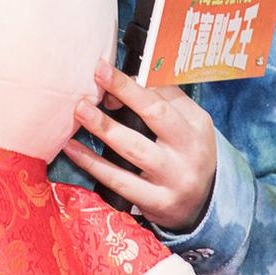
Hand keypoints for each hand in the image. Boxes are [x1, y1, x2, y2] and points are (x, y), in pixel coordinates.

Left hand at [64, 60, 216, 233]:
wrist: (203, 205)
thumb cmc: (185, 155)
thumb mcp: (185, 127)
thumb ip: (158, 103)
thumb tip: (116, 89)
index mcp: (197, 125)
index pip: (167, 95)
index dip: (134, 83)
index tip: (105, 69)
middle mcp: (190, 150)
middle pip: (156, 115)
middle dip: (125, 92)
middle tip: (97, 75)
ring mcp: (174, 178)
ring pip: (134, 148)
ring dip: (104, 127)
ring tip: (80, 110)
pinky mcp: (158, 202)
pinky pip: (119, 181)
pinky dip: (92, 163)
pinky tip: (72, 148)